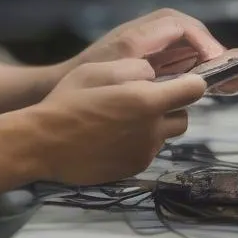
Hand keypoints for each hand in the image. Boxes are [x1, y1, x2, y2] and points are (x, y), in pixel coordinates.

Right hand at [34, 60, 206, 184]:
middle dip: (171, 106)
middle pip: (183, 116)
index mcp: (148, 101)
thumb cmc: (68, 101)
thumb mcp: (99, 70)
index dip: (190, 83)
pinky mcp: (134, 168)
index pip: (194, 90)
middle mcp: (152, 130)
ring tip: (124, 118)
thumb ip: (134, 69)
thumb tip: (153, 76)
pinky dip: (140, 141)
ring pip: (165, 135)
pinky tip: (113, 136)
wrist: (44, 144)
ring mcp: (144, 152)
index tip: (179, 81)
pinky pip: (148, 150)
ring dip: (155, 125)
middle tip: (143, 98)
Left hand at [62, 8, 237, 96]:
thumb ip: (153, 81)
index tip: (216, 62)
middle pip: (187, 31)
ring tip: (230, 79)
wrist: (53, 91)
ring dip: (207, 59)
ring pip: (184, 45)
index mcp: (135, 36)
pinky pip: (175, 59)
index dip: (202, 41)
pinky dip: (193, 69)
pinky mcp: (142, 62)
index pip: (179, 25)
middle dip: (212, 48)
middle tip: (233, 70)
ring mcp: (143, 48)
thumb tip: (193, 83)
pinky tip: (204, 86)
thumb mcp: (120, 82)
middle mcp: (142, 37)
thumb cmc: (83, 86)